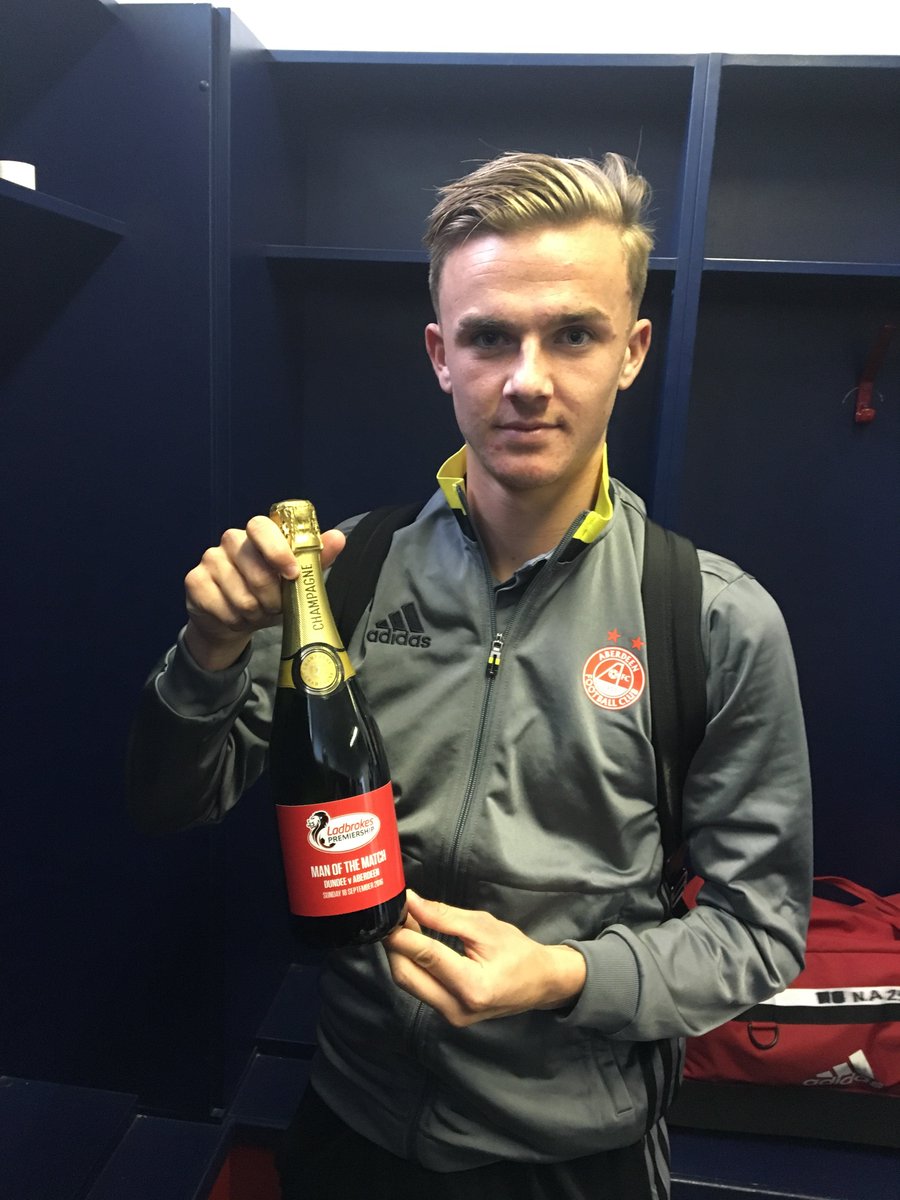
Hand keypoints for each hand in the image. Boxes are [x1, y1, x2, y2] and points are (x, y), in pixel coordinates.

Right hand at [183, 517, 345, 669]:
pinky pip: (221, 607)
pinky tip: (236, 617)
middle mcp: (231, 541)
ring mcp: (210, 559)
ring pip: (240, 595)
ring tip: (256, 612)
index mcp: (258, 534)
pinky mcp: (194, 581)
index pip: (261, 526)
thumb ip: (315, 559)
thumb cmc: (268, 594)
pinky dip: (235, 620)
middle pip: (255, 568)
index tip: (291, 574)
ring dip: (254, 612)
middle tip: (274, 606)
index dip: (276, 551)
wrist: (233, 620)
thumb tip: (338, 537)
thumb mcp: (295, 580)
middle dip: (271, 597)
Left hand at [384, 891, 585, 1026]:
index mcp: (473, 986)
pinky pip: (419, 988)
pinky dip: (412, 965)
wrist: (541, 983)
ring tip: (405, 927)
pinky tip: (414, 945)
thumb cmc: (518, 952)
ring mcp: (451, 1017)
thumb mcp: (483, 926)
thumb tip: (410, 902)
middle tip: (396, 917)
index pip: (426, 956)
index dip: (403, 932)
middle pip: (407, 975)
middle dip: (395, 944)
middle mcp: (457, 1009)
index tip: (392, 911)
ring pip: (408, 983)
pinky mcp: (448, 1015)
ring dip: (401, 954)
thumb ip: (443, 916)